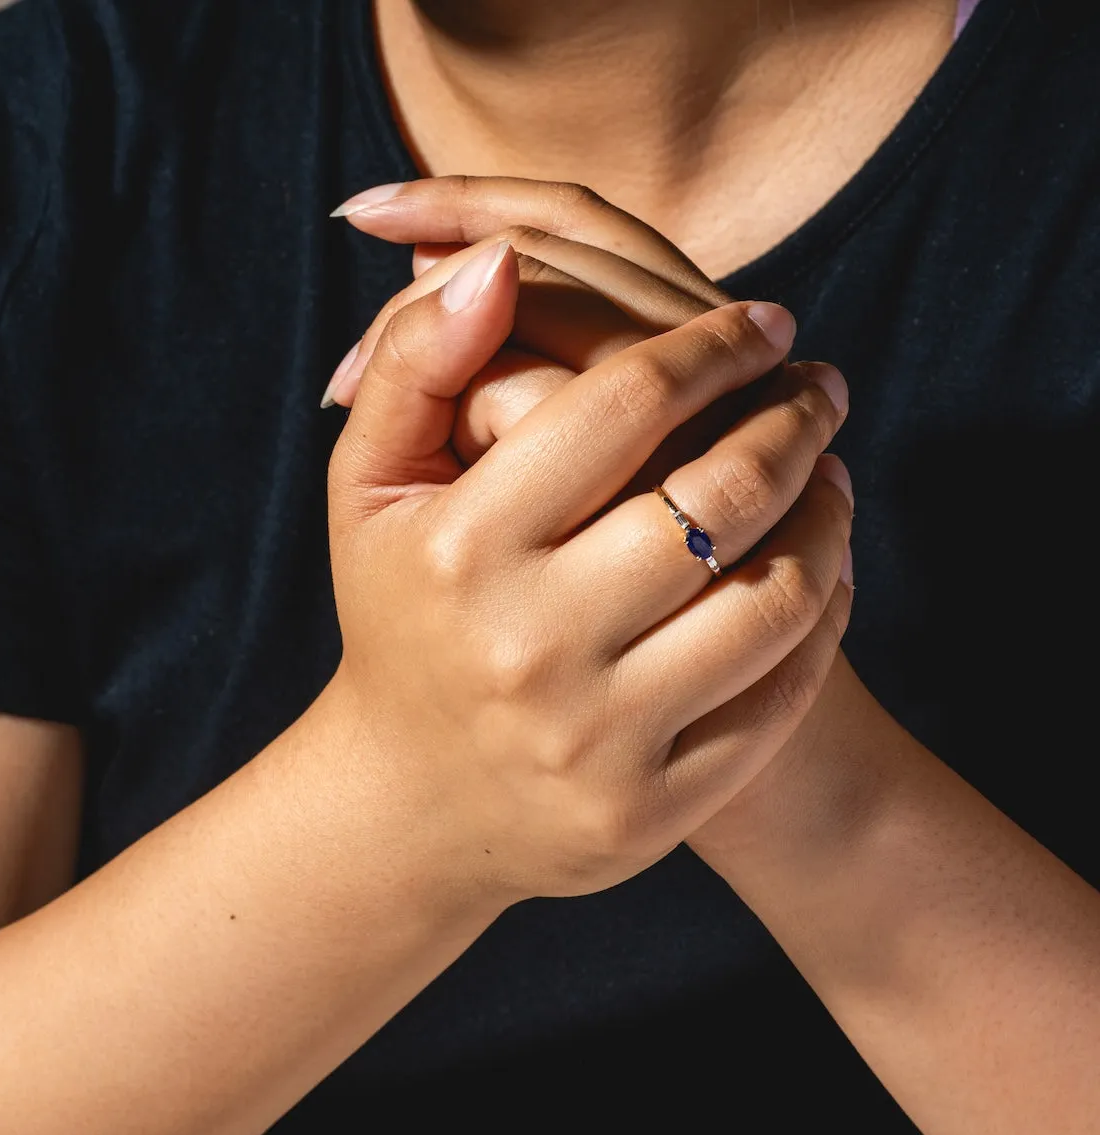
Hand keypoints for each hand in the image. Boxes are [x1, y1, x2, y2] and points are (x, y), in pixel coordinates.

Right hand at [324, 230, 851, 908]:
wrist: (412, 804)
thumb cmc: (404, 620)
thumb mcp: (371, 490)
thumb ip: (415, 364)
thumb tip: (496, 260)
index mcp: (460, 550)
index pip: (624, 403)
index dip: (714, 344)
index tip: (765, 321)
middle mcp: (530, 647)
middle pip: (719, 495)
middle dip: (794, 417)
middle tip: (820, 384)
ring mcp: (600, 738)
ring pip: (775, 595)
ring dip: (829, 510)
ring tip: (829, 469)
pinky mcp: (654, 808)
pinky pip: (782, 693)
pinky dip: (826, 614)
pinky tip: (820, 567)